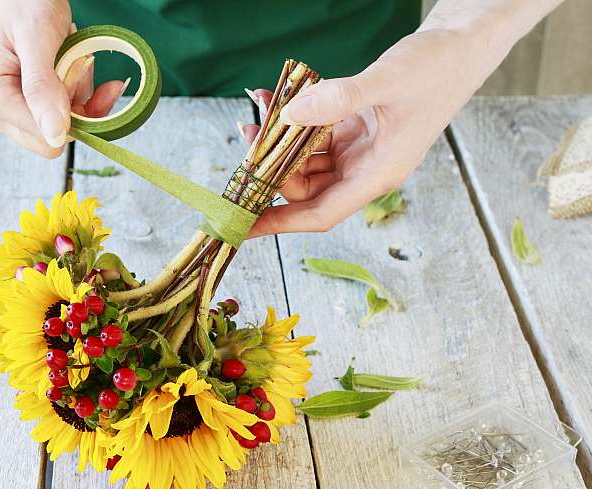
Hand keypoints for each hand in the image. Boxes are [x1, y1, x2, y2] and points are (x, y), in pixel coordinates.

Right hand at [0, 0, 126, 157]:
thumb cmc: (25, 3)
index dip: (70, 113)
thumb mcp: (36, 40)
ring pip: (65, 127)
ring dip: (79, 92)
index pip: (43, 138)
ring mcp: (11, 112)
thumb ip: (42, 88)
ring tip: (70, 56)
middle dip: (75, 102)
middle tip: (75, 60)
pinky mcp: (28, 108)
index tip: (78, 70)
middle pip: (53, 138)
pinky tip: (80, 65)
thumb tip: (55, 135)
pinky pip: (66, 115)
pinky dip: (81, 92)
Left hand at [244, 29, 495, 236]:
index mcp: (378, 173)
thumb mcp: (387, 81)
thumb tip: (290, 114)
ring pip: (306, 160)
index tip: (246, 224)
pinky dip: (293, 120)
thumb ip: (338, 99)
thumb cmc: (437, 68)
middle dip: (273, 167)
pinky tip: (277, 99)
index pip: (321, 212)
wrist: (461, 45)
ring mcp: (358, 150)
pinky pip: (314, 134)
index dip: (281, 221)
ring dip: (279, 141)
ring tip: (258, 111)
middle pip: (306, 187)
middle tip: (249, 134)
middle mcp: (365, 168)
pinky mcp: (353, 129)